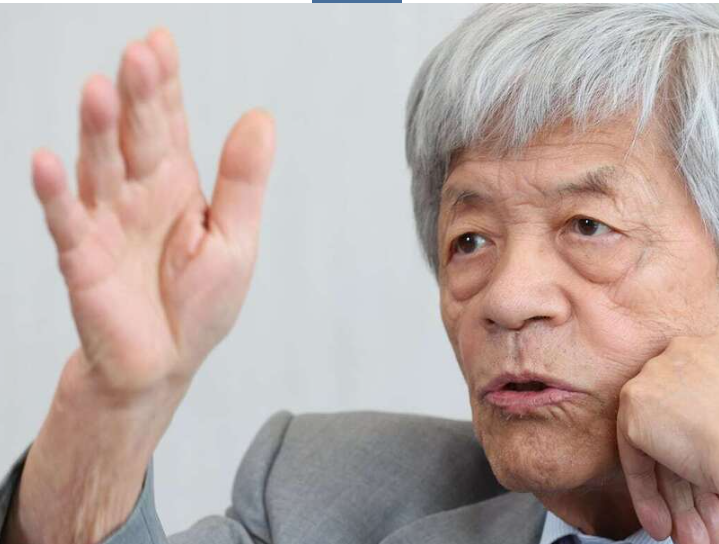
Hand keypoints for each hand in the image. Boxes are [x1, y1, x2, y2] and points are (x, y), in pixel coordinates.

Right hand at [33, 28, 274, 399]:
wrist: (164, 363)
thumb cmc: (199, 304)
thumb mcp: (234, 239)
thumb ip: (242, 180)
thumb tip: (261, 117)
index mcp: (177, 185)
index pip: (169, 124)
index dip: (166, 85)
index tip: (161, 41)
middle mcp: (138, 193)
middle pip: (137, 136)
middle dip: (138, 96)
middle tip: (139, 54)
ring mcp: (108, 222)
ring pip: (100, 166)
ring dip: (98, 131)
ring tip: (100, 90)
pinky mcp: (84, 259)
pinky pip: (68, 222)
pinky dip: (56, 194)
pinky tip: (48, 161)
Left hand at [615, 331, 718, 543]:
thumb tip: (714, 450)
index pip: (704, 402)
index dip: (710, 447)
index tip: (717, 479)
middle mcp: (685, 352)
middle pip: (680, 425)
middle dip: (692, 481)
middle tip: (706, 519)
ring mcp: (656, 375)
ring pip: (660, 446)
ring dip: (674, 498)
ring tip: (689, 534)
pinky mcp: (635, 404)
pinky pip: (636, 456)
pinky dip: (647, 494)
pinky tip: (661, 523)